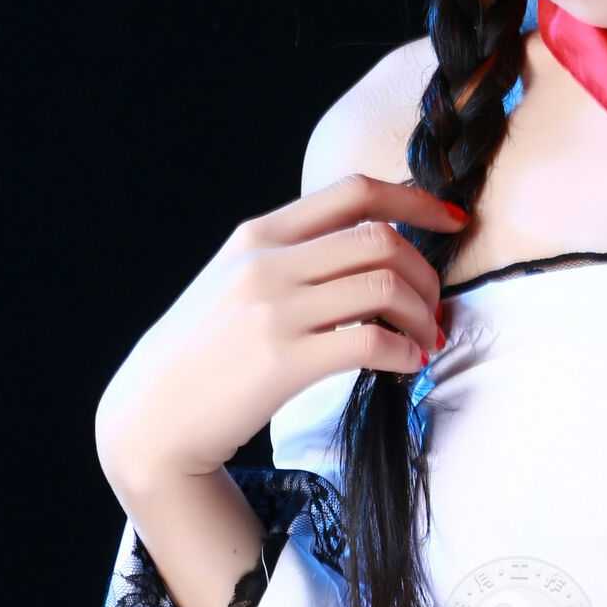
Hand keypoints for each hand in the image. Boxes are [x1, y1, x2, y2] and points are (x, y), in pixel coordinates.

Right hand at [95, 172, 459, 485]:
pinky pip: (371, 342)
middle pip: (381, 239)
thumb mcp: (235, 282)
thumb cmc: (204, 353)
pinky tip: (407, 366)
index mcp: (259, 234)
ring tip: (425, 341)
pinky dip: (404, 353)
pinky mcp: (283, 361)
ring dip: (422, 316)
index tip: (453, 220)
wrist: (153, 413)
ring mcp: (274, 310)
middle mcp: (268, 263)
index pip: (354, 192)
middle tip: (435, 308)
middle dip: (427, 272)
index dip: (416, 200)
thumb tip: (368, 251)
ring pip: (384, 287)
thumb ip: (289, 258)